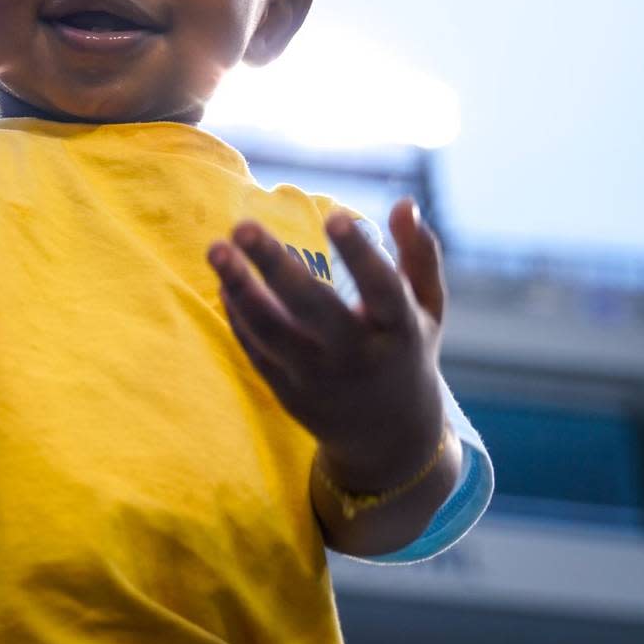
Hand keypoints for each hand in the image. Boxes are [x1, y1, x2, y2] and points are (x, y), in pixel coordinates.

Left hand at [208, 199, 446, 486]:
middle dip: (274, 265)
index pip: (383, 289)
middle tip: (241, 225)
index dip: (361, 255)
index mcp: (400, 331)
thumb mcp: (428, 309)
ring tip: (215, 250)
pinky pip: (257, 350)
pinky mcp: (288, 392)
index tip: (334, 216)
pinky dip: (238, 316)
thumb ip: (420, 254)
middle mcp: (358, 356)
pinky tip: (224, 281)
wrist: (389, 441)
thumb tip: (404, 202)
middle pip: (313, 308)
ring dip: (240, 289)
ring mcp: (319, 378)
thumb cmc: (406, 352)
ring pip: (271, 332)